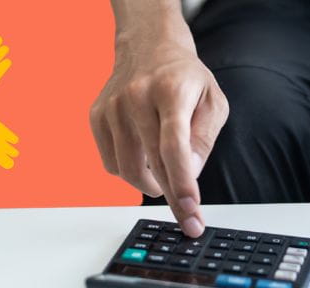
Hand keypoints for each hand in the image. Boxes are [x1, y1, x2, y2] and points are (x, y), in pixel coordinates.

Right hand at [90, 39, 227, 235]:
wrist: (148, 46)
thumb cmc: (185, 78)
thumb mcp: (213, 102)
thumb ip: (203, 140)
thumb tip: (189, 175)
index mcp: (171, 91)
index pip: (174, 146)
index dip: (182, 183)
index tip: (191, 210)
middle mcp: (136, 97)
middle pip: (152, 163)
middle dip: (173, 199)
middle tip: (188, 219)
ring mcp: (112, 107)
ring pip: (128, 170)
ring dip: (151, 184)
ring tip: (166, 174)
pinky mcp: (97, 117)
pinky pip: (112, 164)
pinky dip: (130, 171)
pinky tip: (144, 156)